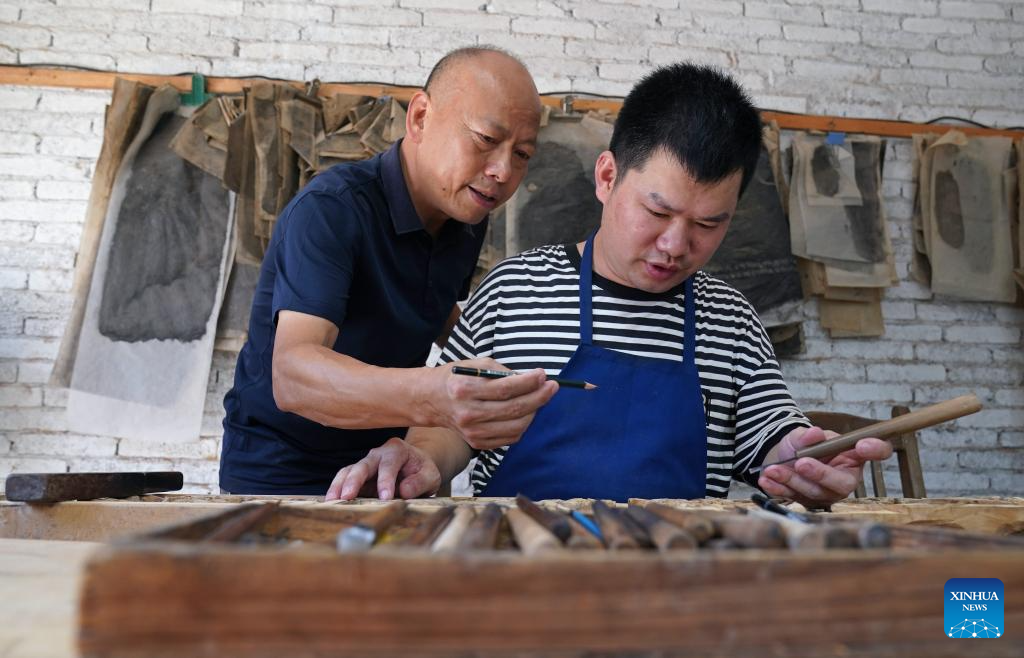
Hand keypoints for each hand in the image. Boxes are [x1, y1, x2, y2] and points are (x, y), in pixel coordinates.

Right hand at [324, 437, 440, 500]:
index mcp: (397, 450)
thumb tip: (404, 491)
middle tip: (347, 496)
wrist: (416, 466)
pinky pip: (344, 479)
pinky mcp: (358, 475)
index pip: (389, 464)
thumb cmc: (422, 470)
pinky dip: (337, 489)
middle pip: (363, 465)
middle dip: (354, 480)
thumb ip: (420, 482)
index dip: (386, 480)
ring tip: (332, 501)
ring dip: (339, 485)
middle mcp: (378, 454)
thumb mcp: (430, 475)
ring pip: (349, 470)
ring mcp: (366, 464)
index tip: (385, 497)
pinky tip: (331, 501)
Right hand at [433, 358, 557, 450]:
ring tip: (538, 398)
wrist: (431, 400)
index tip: (543, 375)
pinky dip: (522, 424)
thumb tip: (533, 379)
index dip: (528, 382)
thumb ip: (502, 372)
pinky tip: (525, 412)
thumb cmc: (457, 378)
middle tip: (552, 387)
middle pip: (513, 409)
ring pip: (516, 426)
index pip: (505, 389)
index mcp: (464, 390)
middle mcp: (468, 414)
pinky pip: (510, 437)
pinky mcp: (477, 443)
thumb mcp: (475, 365)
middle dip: (539, 397)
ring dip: (534, 411)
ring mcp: (472, 432)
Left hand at [758, 426, 893, 506]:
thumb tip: (814, 434)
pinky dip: (778, 489)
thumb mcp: (802, 436)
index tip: (862, 444)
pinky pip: (794, 498)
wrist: (781, 458)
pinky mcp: (808, 503)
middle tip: (802, 463)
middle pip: (842, 483)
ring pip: (815, 493)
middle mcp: (845, 478)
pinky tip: (767, 480)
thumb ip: (807, 436)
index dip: (876, 449)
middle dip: (821, 474)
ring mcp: (827, 493)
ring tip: (773, 470)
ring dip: (792, 481)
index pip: (878, 451)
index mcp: (854, 456)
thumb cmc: (801, 447)